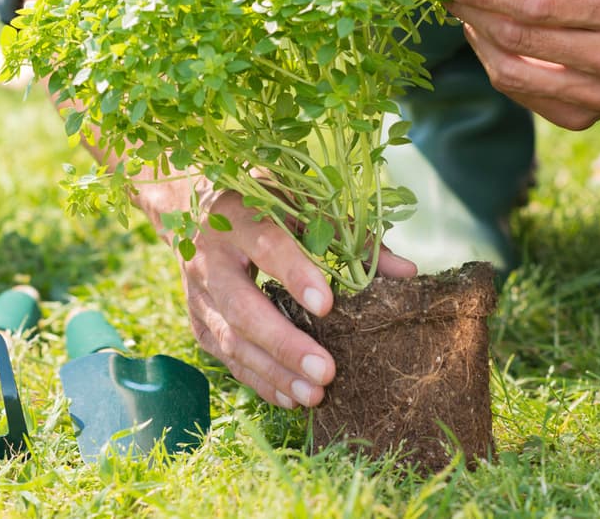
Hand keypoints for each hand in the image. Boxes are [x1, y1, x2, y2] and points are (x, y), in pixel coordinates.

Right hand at [136, 177, 415, 408]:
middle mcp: (209, 257)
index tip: (327, 305)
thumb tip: (406, 272)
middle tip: (327, 371)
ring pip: (231, 340)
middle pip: (242, 307)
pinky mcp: (197, 321)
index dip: (294, 274)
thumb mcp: (301, 204)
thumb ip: (349, 236)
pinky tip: (290, 397)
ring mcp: (198, 293)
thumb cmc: (262, 203)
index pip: (265, 245)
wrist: (193, 207)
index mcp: (236, 215)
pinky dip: (258, 380)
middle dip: (284, 343)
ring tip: (314, 395)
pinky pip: (226, 357)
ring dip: (274, 372)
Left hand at [435, 0, 599, 129]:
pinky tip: (497, 39)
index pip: (534, 6)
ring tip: (471, 14)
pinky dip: (495, 63)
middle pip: (517, 39)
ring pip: (509, 73)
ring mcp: (599, 95)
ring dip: (477, 40)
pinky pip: (517, 92)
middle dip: (472, 13)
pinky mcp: (581, 117)